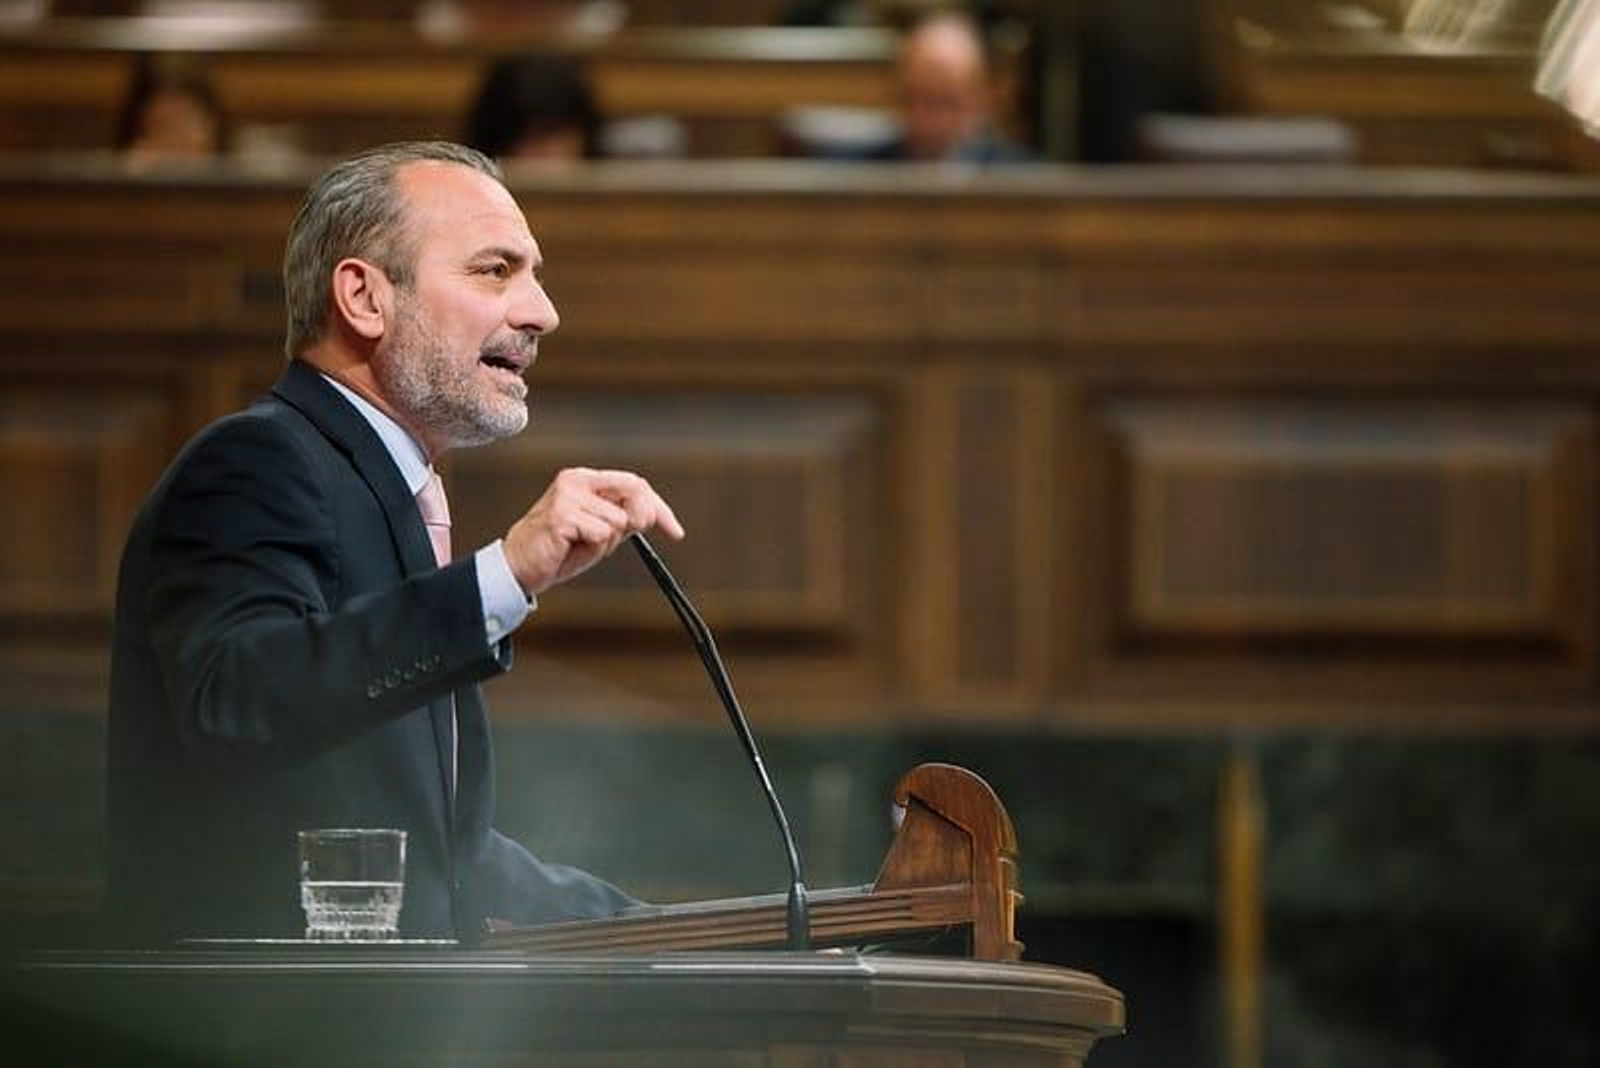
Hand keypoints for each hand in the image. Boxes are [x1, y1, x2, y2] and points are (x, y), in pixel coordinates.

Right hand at [503, 467, 683, 595]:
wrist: (518, 567)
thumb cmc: (557, 551)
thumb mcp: (599, 533)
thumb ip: (622, 520)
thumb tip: (651, 514)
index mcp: (585, 480)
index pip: (634, 484)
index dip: (659, 507)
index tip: (675, 532)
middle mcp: (576, 480)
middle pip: (634, 492)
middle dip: (645, 518)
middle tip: (631, 537)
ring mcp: (567, 495)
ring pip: (618, 520)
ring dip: (606, 542)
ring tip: (580, 546)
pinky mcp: (561, 515)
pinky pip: (601, 534)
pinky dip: (592, 548)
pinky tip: (569, 548)